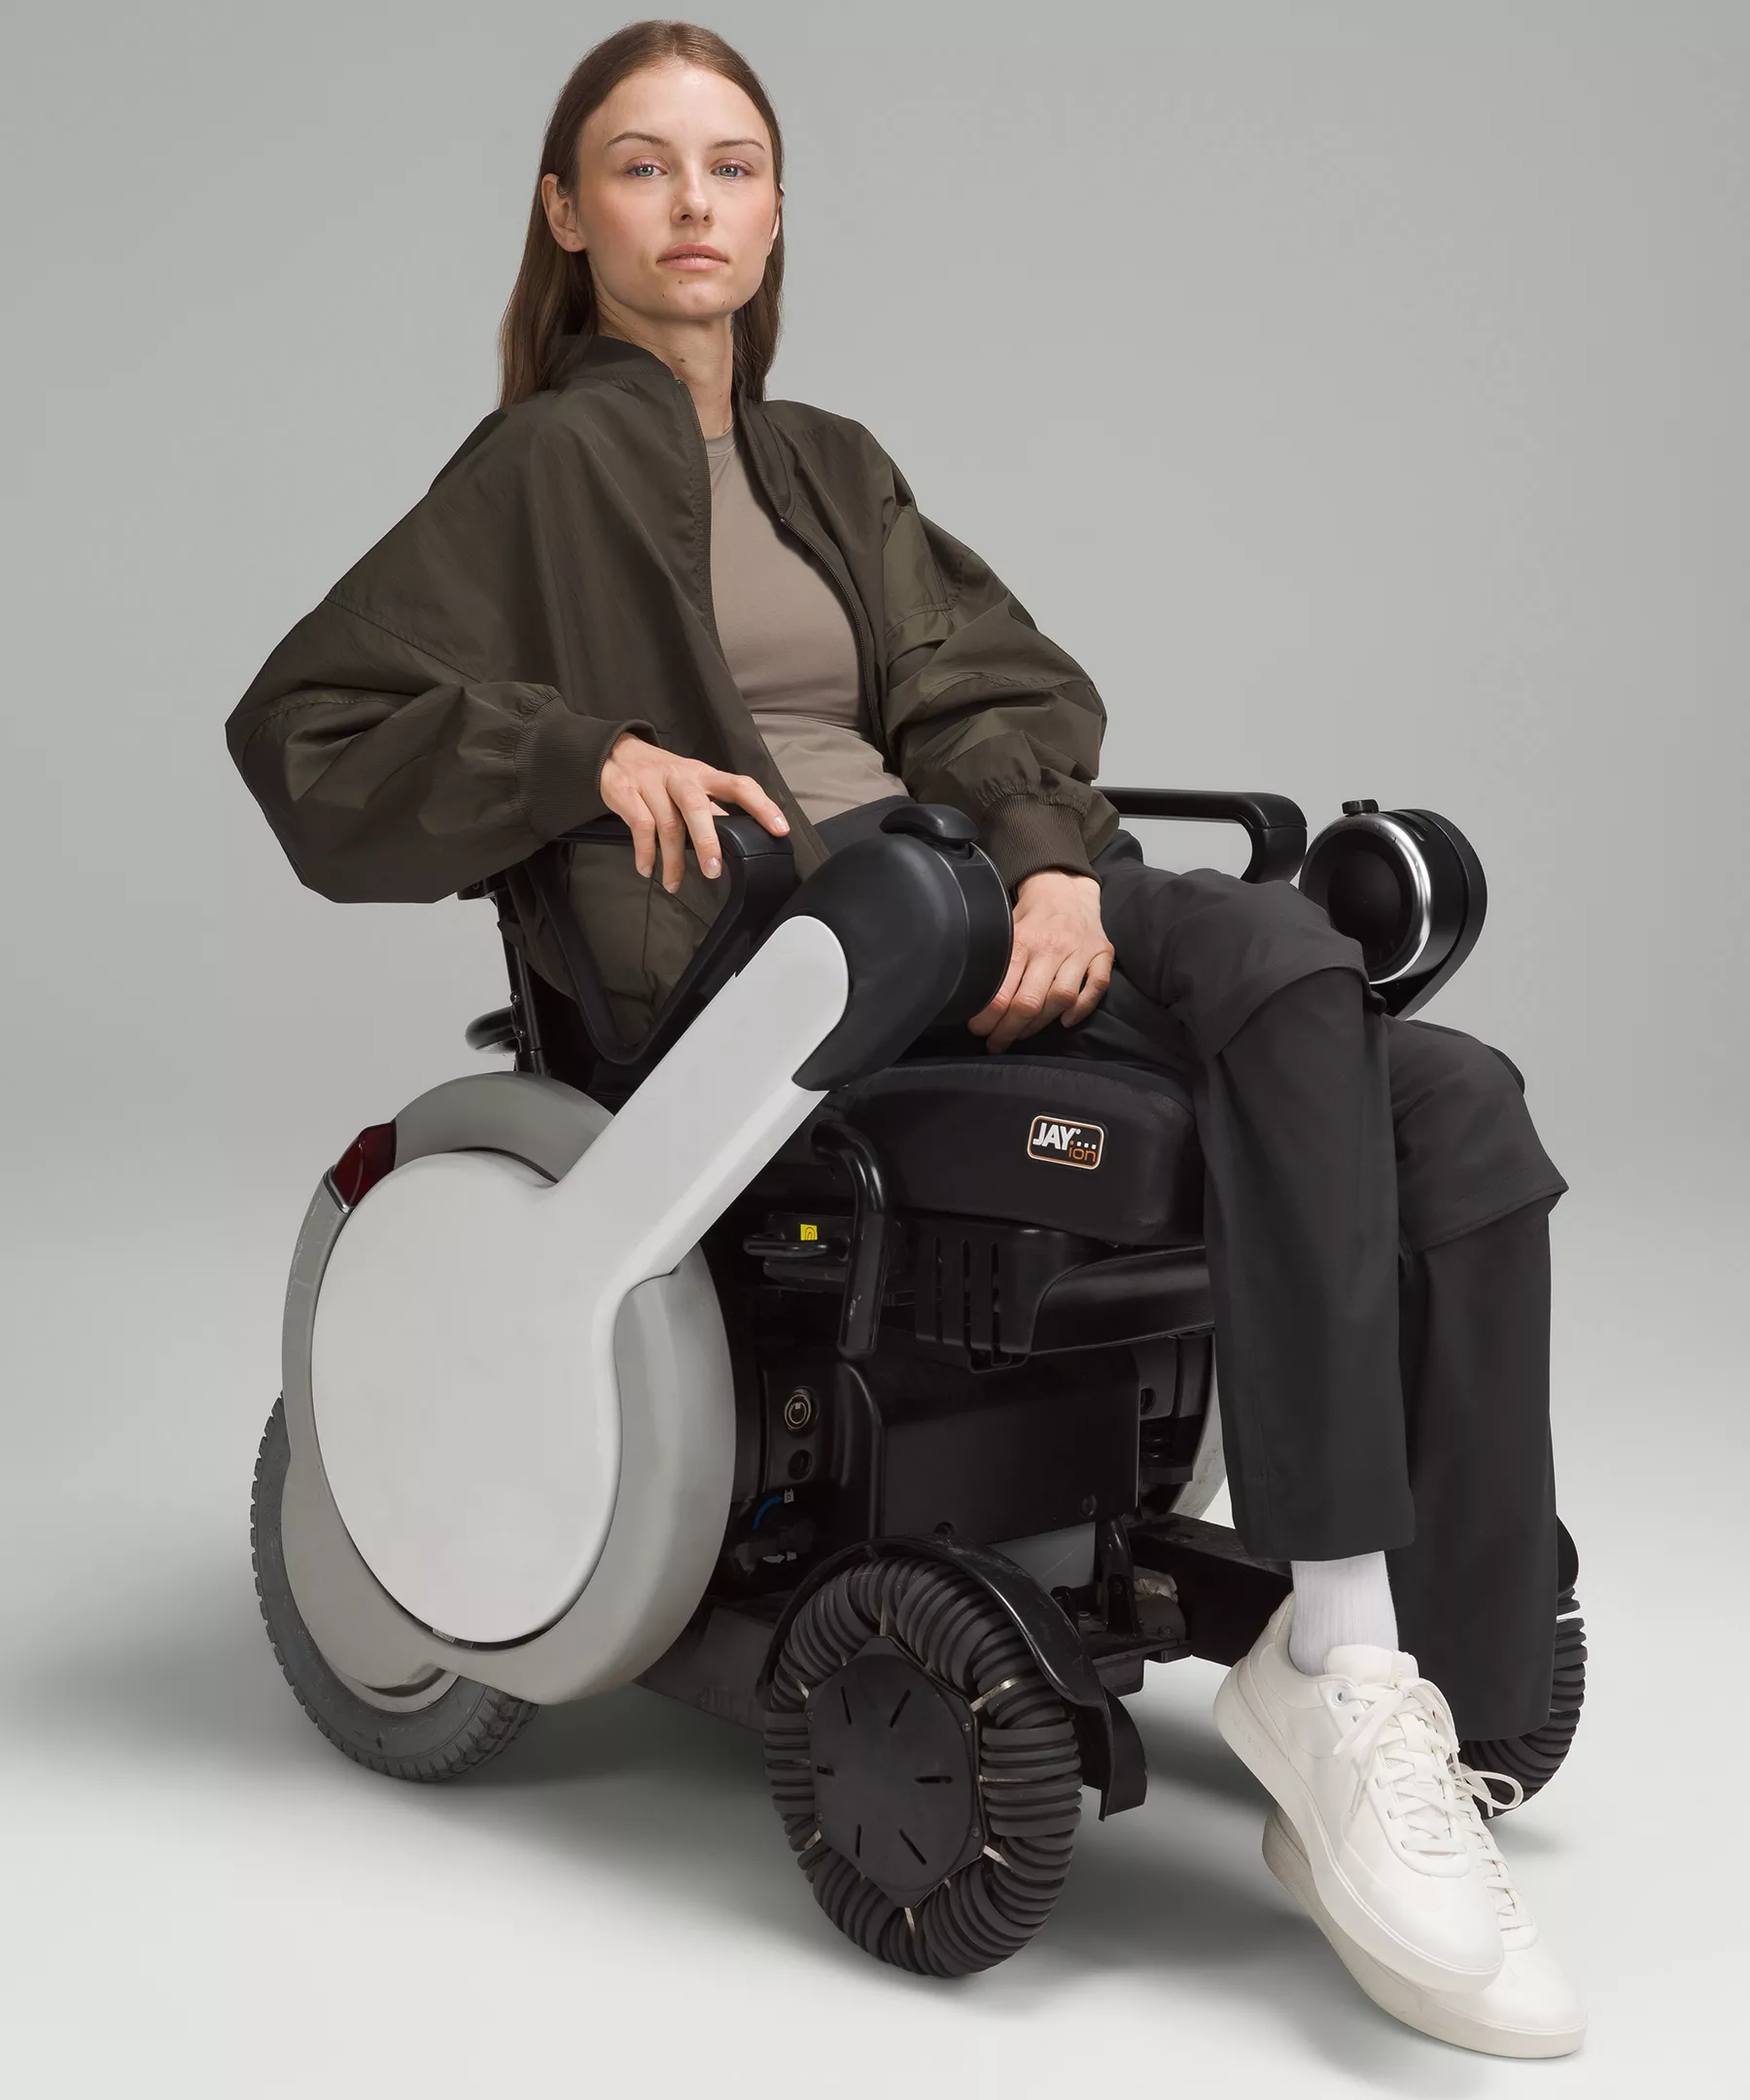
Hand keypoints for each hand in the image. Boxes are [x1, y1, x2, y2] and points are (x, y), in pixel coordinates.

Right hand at [599, 731, 789, 891]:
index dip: (762, 806)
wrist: (615, 753)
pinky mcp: (626, 792)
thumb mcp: (692, 783)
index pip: (739, 786)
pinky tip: (648, 869)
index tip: (779, 829)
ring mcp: (652, 784)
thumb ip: (713, 808)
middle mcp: (680, 777)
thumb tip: (741, 835)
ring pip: (667, 823)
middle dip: (707, 840)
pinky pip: (640, 826)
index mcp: (704, 775)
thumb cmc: (661, 774)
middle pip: (697, 806)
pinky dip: (645, 852)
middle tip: (713, 870)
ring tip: (674, 883)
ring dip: (672, 859)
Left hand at [967, 868, 1113, 1053]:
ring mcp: (1080, 950)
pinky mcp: (1102, 953)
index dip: (988, 1019)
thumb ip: (996, 958)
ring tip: (1023, 1033)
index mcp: (1023, 941)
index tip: (979, 1029)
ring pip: (1062, 999)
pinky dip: (1082, 1009)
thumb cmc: (1030, 916)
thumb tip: (971, 993)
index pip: (1002, 992)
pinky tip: (1064, 1021)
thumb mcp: (1006, 927)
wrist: (1066, 889)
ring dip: (1040, 1024)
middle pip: (1030, 1002)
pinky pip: (1097, 987)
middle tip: (997, 1043)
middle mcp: (1052, 946)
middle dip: (1009, 1030)